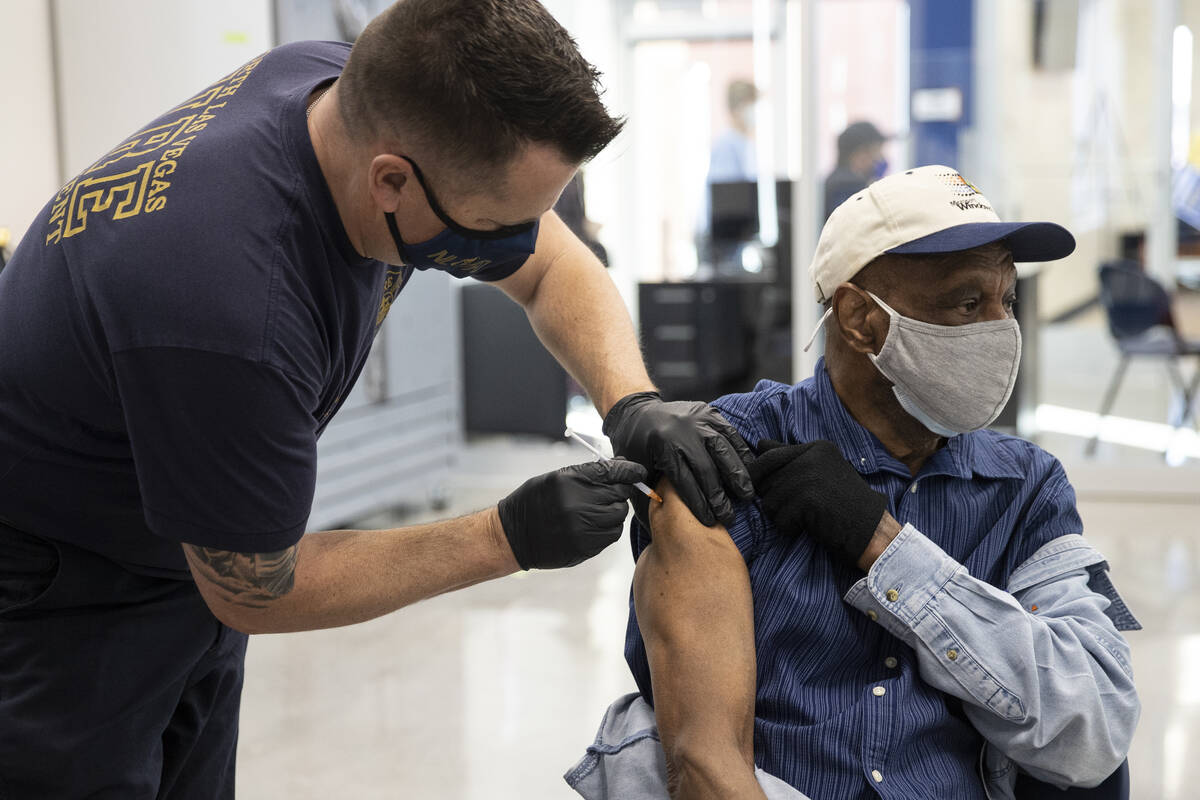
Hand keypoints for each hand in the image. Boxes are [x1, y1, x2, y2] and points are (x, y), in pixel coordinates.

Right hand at [497, 458, 647, 569]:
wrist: (514, 536)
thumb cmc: (536, 501)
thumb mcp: (556, 478)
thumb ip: (589, 473)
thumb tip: (621, 464)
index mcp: (570, 481)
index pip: (613, 471)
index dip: (630, 470)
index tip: (638, 471)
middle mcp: (577, 504)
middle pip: (620, 493)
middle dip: (620, 490)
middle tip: (612, 492)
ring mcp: (582, 528)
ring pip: (619, 515)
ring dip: (615, 510)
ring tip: (598, 509)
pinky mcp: (586, 547)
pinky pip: (612, 534)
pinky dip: (609, 527)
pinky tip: (595, 524)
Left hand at [603, 391, 753, 526]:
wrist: (636, 413)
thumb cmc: (635, 446)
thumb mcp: (634, 471)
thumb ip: (646, 497)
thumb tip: (658, 528)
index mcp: (662, 446)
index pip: (685, 481)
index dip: (699, 504)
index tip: (710, 521)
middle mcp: (682, 430)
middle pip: (706, 468)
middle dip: (719, 496)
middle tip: (729, 516)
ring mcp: (697, 418)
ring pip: (723, 449)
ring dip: (737, 474)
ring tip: (746, 495)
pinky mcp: (709, 412)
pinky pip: (730, 433)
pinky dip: (741, 451)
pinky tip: (749, 469)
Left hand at [747, 439, 887, 566]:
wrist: (872, 530)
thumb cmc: (844, 504)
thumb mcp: (821, 472)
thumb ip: (792, 458)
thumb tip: (760, 444)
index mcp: (816, 448)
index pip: (769, 455)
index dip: (761, 476)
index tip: (774, 491)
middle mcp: (811, 456)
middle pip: (765, 479)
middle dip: (773, 498)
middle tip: (795, 509)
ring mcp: (809, 476)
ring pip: (769, 501)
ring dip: (782, 516)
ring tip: (805, 518)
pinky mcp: (808, 499)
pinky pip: (779, 519)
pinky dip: (790, 528)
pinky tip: (809, 527)